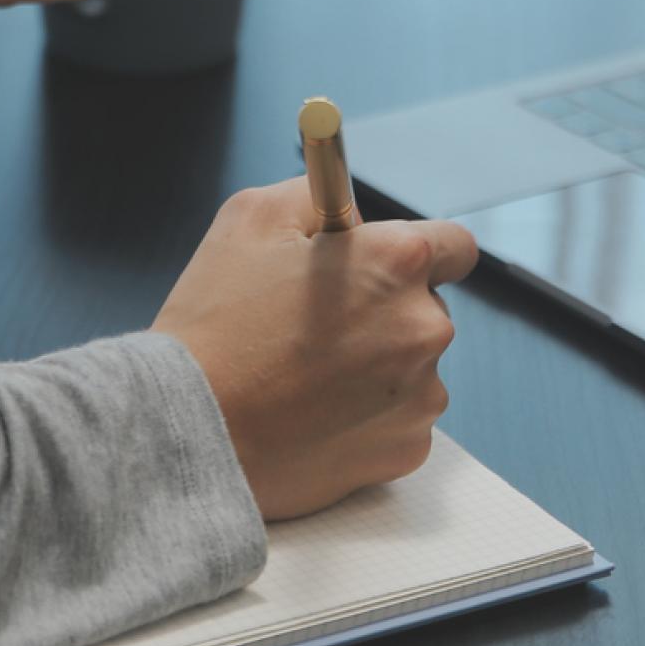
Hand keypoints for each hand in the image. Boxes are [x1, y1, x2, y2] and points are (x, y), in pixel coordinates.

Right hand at [154, 178, 479, 520]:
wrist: (190, 431)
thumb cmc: (215, 322)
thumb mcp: (251, 217)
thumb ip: (318, 197)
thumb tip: (352, 212)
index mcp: (398, 262)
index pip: (455, 245)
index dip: (417, 252)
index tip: (386, 266)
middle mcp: (426, 327)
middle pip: (427, 307)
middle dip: (386, 310)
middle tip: (320, 325)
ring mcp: (423, 394)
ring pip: (413, 366)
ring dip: (378, 365)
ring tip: (306, 376)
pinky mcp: (408, 448)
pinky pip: (400, 419)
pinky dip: (368, 416)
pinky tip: (315, 414)